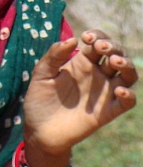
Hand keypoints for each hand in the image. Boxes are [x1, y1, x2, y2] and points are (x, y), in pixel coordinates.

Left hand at [21, 29, 137, 166]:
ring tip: (114, 61)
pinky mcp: (108, 112)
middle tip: (101, 47)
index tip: (87, 37)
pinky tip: (118, 89)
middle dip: (113, 46)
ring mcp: (104, 93)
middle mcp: (97, 75)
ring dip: (126, 65)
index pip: (98, 43)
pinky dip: (128, 95)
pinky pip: (127, 102)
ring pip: (128, 75)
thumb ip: (54, 56)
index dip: (98, 36)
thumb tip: (72, 40)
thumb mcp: (41, 75)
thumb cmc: (39, 100)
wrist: (39, 130)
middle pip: (116, 55)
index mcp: (82, 63)